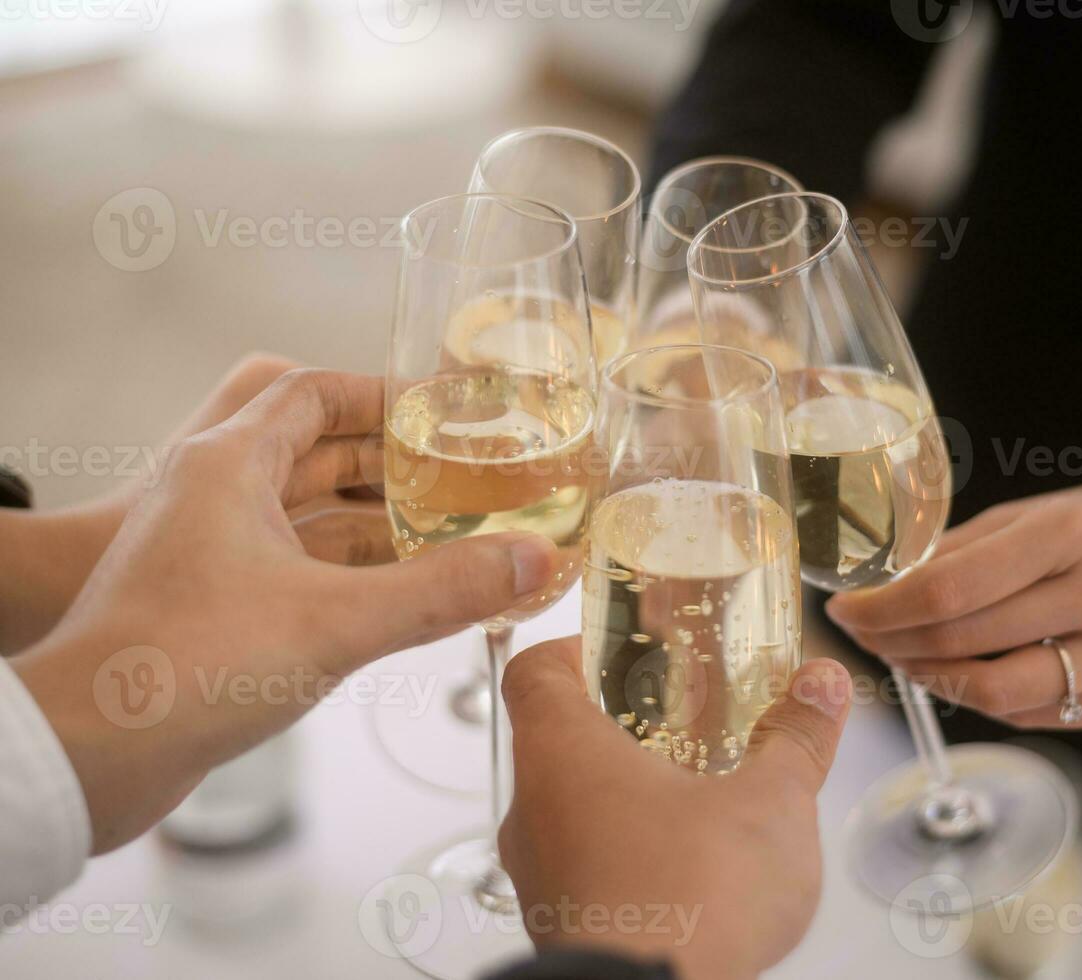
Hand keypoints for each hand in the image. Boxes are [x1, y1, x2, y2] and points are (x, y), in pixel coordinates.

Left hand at [13, 370, 557, 851]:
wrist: (87, 753)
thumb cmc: (184, 666)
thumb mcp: (337, 619)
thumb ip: (443, 589)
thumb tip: (531, 560)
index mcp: (229, 466)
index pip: (315, 395)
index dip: (387, 397)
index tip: (449, 414)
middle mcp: (214, 496)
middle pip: (321, 455)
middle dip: (400, 467)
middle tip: (473, 479)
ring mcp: (210, 553)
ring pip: (312, 517)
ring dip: (381, 525)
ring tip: (458, 536)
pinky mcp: (212, 607)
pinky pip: (298, 567)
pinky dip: (353, 572)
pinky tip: (406, 596)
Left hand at [498, 638, 852, 979]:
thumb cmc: (692, 903)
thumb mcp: (770, 805)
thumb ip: (796, 739)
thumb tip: (820, 687)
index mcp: (564, 755)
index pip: (534, 672)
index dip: (572, 648)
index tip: (616, 647)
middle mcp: (534, 812)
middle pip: (553, 741)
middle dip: (619, 726)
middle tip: (678, 720)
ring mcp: (540, 878)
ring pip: (567, 811)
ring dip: (623, 795)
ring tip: (694, 796)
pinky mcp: (561, 930)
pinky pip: (583, 871)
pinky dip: (626, 856)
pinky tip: (686, 869)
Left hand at [825, 478, 1081, 726]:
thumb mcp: (1029, 515)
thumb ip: (958, 553)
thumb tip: (875, 592)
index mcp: (1073, 534)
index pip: (951, 588)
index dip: (883, 607)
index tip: (843, 609)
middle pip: (965, 643)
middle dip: (894, 643)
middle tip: (863, 635)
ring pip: (995, 694)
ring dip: (932, 680)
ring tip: (905, 658)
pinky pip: (1034, 715)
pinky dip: (984, 698)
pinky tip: (964, 673)